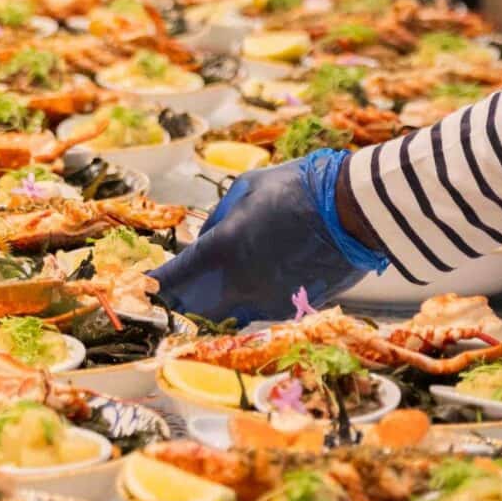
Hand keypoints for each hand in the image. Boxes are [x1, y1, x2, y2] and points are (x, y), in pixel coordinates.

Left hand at [149, 150, 387, 322]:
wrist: (357, 211)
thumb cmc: (301, 188)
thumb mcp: (249, 188)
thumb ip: (220, 218)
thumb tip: (206, 238)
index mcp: (223, 251)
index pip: (174, 279)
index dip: (154, 284)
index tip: (144, 285)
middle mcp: (241, 285)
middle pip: (197, 307)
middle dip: (182, 302)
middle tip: (174, 294)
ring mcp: (269, 302)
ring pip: (230, 312)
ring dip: (218, 303)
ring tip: (213, 290)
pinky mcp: (294, 308)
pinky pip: (262, 308)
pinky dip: (252, 299)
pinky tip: (258, 283)